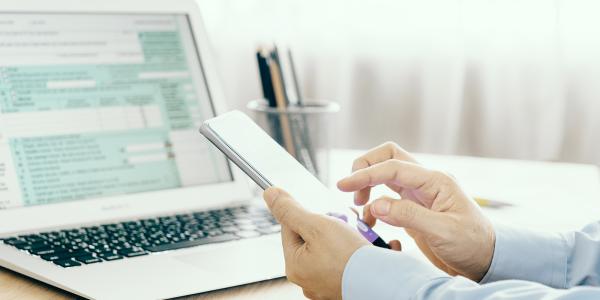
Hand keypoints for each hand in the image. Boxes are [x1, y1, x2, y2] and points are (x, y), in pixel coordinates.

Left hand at [263, 187, 369, 298]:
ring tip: (358, 237)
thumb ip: (291, 210)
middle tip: (344, 225)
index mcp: (294, 266)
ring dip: (345, 237)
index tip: (324, 214)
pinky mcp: (344, 284)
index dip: (307, 215)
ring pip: (332, 248)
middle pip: (313, 238)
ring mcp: (326, 283)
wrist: (383, 282)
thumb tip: (270, 194)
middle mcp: (307, 278)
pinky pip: (347, 261)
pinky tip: (366, 249)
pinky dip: (356, 252)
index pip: (290, 228)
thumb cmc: (349, 257)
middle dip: (330, 226)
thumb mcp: (316, 225)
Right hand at [337, 142, 495, 281]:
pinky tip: (371, 222)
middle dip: (365, 167)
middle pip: (389, 157)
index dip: (365, 174)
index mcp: (435, 181)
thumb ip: (409, 216)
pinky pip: (387, 197)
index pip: (393, 167)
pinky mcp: (413, 208)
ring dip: (368, 184)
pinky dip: (373, 206)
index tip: (344, 185)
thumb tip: (377, 205)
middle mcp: (425, 182)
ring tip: (359, 205)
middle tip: (351, 190)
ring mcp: (419, 194)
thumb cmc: (473, 244)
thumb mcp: (443, 231)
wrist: (486, 260)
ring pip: (386, 174)